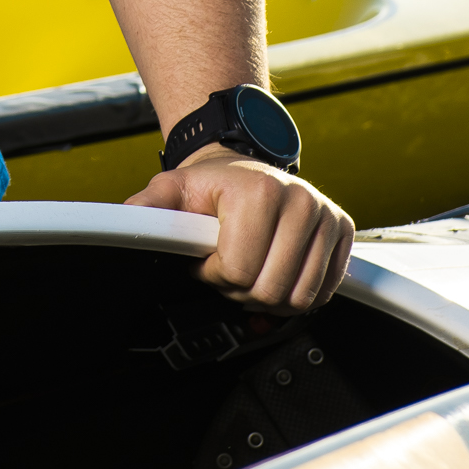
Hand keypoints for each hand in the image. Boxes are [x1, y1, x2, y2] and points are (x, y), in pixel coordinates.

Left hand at [128, 150, 352, 310]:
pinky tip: (276, 275)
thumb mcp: (173, 190)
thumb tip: (125, 219)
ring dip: (269, 297)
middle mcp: (301, 202)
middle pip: (270, 290)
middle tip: (229, 269)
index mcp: (260, 193)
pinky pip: (323, 293)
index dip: (214, 274)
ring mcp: (326, 217)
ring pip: (299, 298)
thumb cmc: (212, 186)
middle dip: (241, 290)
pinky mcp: (342, 233)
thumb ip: (150, 207)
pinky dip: (297, 295)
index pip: (239, 271)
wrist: (247, 170)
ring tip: (251, 271)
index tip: (206, 258)